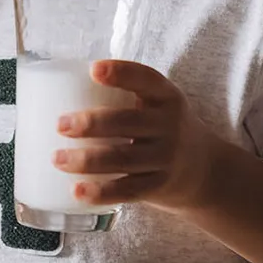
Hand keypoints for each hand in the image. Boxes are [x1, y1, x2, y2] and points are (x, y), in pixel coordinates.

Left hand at [52, 60, 218, 211]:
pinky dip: (100, 192)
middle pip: (128, 122)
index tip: (93, 69)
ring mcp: (166, 158)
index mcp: (167, 97)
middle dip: (91, 123)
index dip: (121, 73)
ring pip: (122, 158)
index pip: (146, 79)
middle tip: (59, 125)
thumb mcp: (159, 105)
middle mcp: (170, 126)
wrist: (205, 171)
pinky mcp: (158, 187)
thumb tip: (60, 86)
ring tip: (57, 158)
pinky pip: (127, 191)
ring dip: (86, 160)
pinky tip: (76, 190)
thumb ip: (124, 94)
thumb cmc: (164, 128)